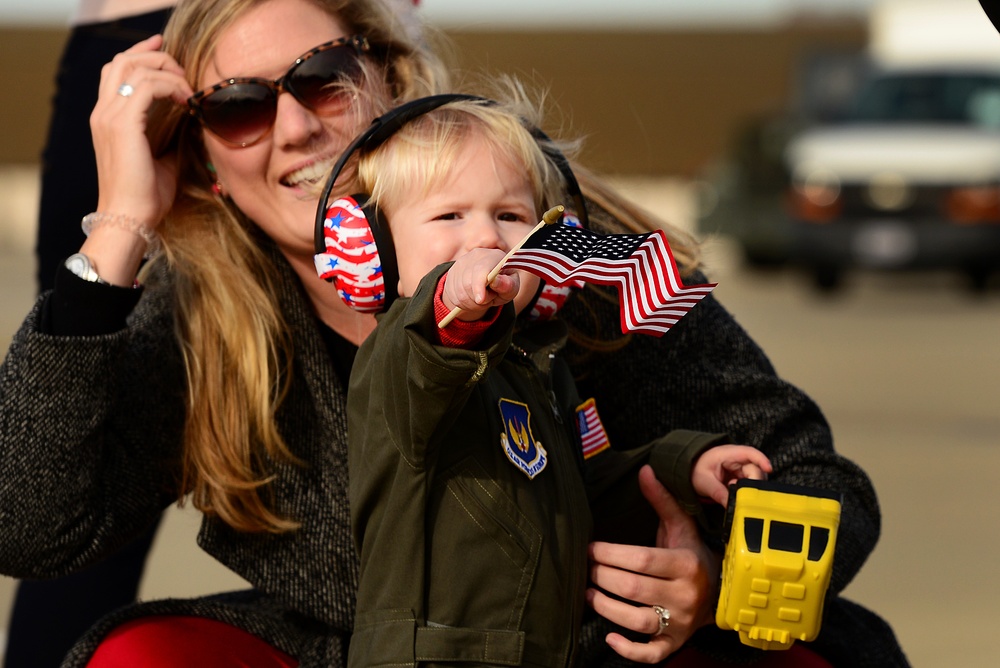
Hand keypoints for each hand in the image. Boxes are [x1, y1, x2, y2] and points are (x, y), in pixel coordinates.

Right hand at [91, 34, 191, 232]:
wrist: (131, 218)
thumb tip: (193, 121)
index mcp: (108, 118)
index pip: (117, 70)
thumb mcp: (163, 159)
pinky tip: (185, 100)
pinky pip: (146, 86)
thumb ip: (171, 137)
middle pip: (123, 60)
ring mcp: (109, 116)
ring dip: (167, 71)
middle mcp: (104, 112)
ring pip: (134, 67)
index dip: (142, 54)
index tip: (168, 52)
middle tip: (183, 70)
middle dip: (157, 56)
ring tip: (187, 88)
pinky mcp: (122, 124)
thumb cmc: (147, 197)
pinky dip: (169, 86)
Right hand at [442, 249, 519, 320]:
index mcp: (494, 256)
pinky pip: (452, 294)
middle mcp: (475, 255)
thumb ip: (508, 285)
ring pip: (460, 291)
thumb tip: (496, 282)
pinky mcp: (451, 273)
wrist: (492, 280)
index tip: (481, 300)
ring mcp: (461, 263)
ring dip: (471, 303)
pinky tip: (472, 300)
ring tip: (483, 300)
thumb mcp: (512, 287)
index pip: (481, 269)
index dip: (479, 285)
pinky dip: (463, 303)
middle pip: (468, 283)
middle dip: (479, 299)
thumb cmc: (505, 283)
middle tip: (490, 299)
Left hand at [587, 465, 718, 662]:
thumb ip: (662, 500)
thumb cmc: (692, 555)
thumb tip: (645, 470)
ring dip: (607, 608)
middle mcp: (685, 595)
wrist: (720, 593)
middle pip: (635, 589)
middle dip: (603, 577)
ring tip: (588, 593)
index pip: (642, 560)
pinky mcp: (674, 643)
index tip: (590, 549)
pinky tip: (610, 636)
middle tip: (585, 569)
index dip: (611, 554)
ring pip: (638, 621)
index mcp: (686, 564)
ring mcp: (680, 622)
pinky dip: (629, 650)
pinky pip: (651, 654)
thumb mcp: (681, 527)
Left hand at [692, 445, 771, 506]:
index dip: (761, 459)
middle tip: (743, 495)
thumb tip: (732, 505)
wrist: (689, 471)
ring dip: (749, 488)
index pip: (749, 453)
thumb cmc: (695, 471)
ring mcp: (741, 468)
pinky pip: (750, 484)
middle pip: (755, 469)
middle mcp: (737, 459)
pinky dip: (746, 491)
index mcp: (727, 454)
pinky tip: (737, 496)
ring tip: (734, 493)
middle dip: (753, 482)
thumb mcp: (704, 482)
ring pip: (755, 478)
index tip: (769, 469)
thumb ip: (718, 492)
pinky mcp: (741, 477)